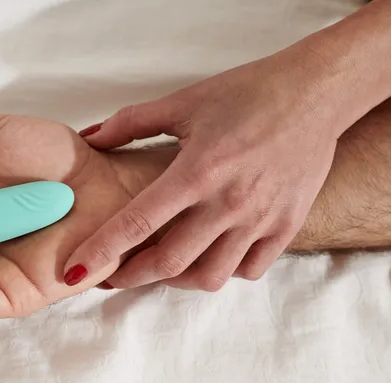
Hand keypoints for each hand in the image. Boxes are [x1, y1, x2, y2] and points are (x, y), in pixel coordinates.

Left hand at [66, 50, 343, 290]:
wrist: (315, 94)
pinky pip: (250, 270)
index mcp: (198, 171)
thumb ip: (131, 123)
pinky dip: (225, 271)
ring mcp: (262, 220)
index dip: (102, 251)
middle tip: (114, 276)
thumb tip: (90, 138)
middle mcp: (230, 203)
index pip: (138, 222)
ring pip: (211, 276)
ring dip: (177, 280)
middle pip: (170, 263)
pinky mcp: (287, 227)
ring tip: (162, 267)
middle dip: (133, 277)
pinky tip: (211, 255)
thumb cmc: (247, 93)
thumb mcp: (184, 102)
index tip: (76, 270)